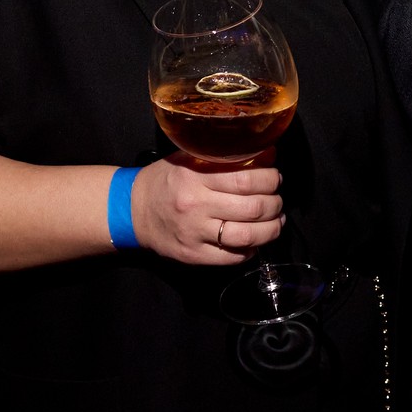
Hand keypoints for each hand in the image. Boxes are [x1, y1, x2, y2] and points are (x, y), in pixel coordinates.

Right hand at [129, 151, 283, 265]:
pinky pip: (232, 257)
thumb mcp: (189, 158)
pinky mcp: (194, 255)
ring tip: (276, 222)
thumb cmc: (166, 180)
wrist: (133, 210)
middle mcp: (196, 205)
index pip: (246, 179)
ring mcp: (195, 233)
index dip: (269, 179)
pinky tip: (255, 241)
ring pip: (247, 236)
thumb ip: (224, 156)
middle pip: (252, 208)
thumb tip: (267, 154)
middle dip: (275, 203)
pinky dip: (251, 250)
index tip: (276, 177)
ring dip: (271, 229)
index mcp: (195, 176)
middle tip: (278, 199)